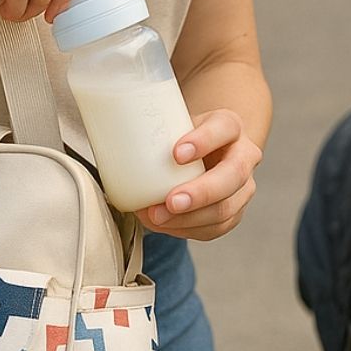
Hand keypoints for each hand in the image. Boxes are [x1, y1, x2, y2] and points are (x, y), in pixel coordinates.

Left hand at [136, 108, 260, 241]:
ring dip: (191, 218)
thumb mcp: (174, 120)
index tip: (175, 154)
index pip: (223, 128)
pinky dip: (188, 229)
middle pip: (232, 176)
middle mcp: (243, 155)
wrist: (208, 149)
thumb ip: (152, 126)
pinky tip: (164, 225)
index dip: (203, 141)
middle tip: (171, 201)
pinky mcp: (234, 211)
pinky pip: (215, 228)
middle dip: (201, 192)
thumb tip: (107, 132)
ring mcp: (243, 187)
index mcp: (229, 125)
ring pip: (226, 209)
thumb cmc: (184, 133)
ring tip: (157, 217)